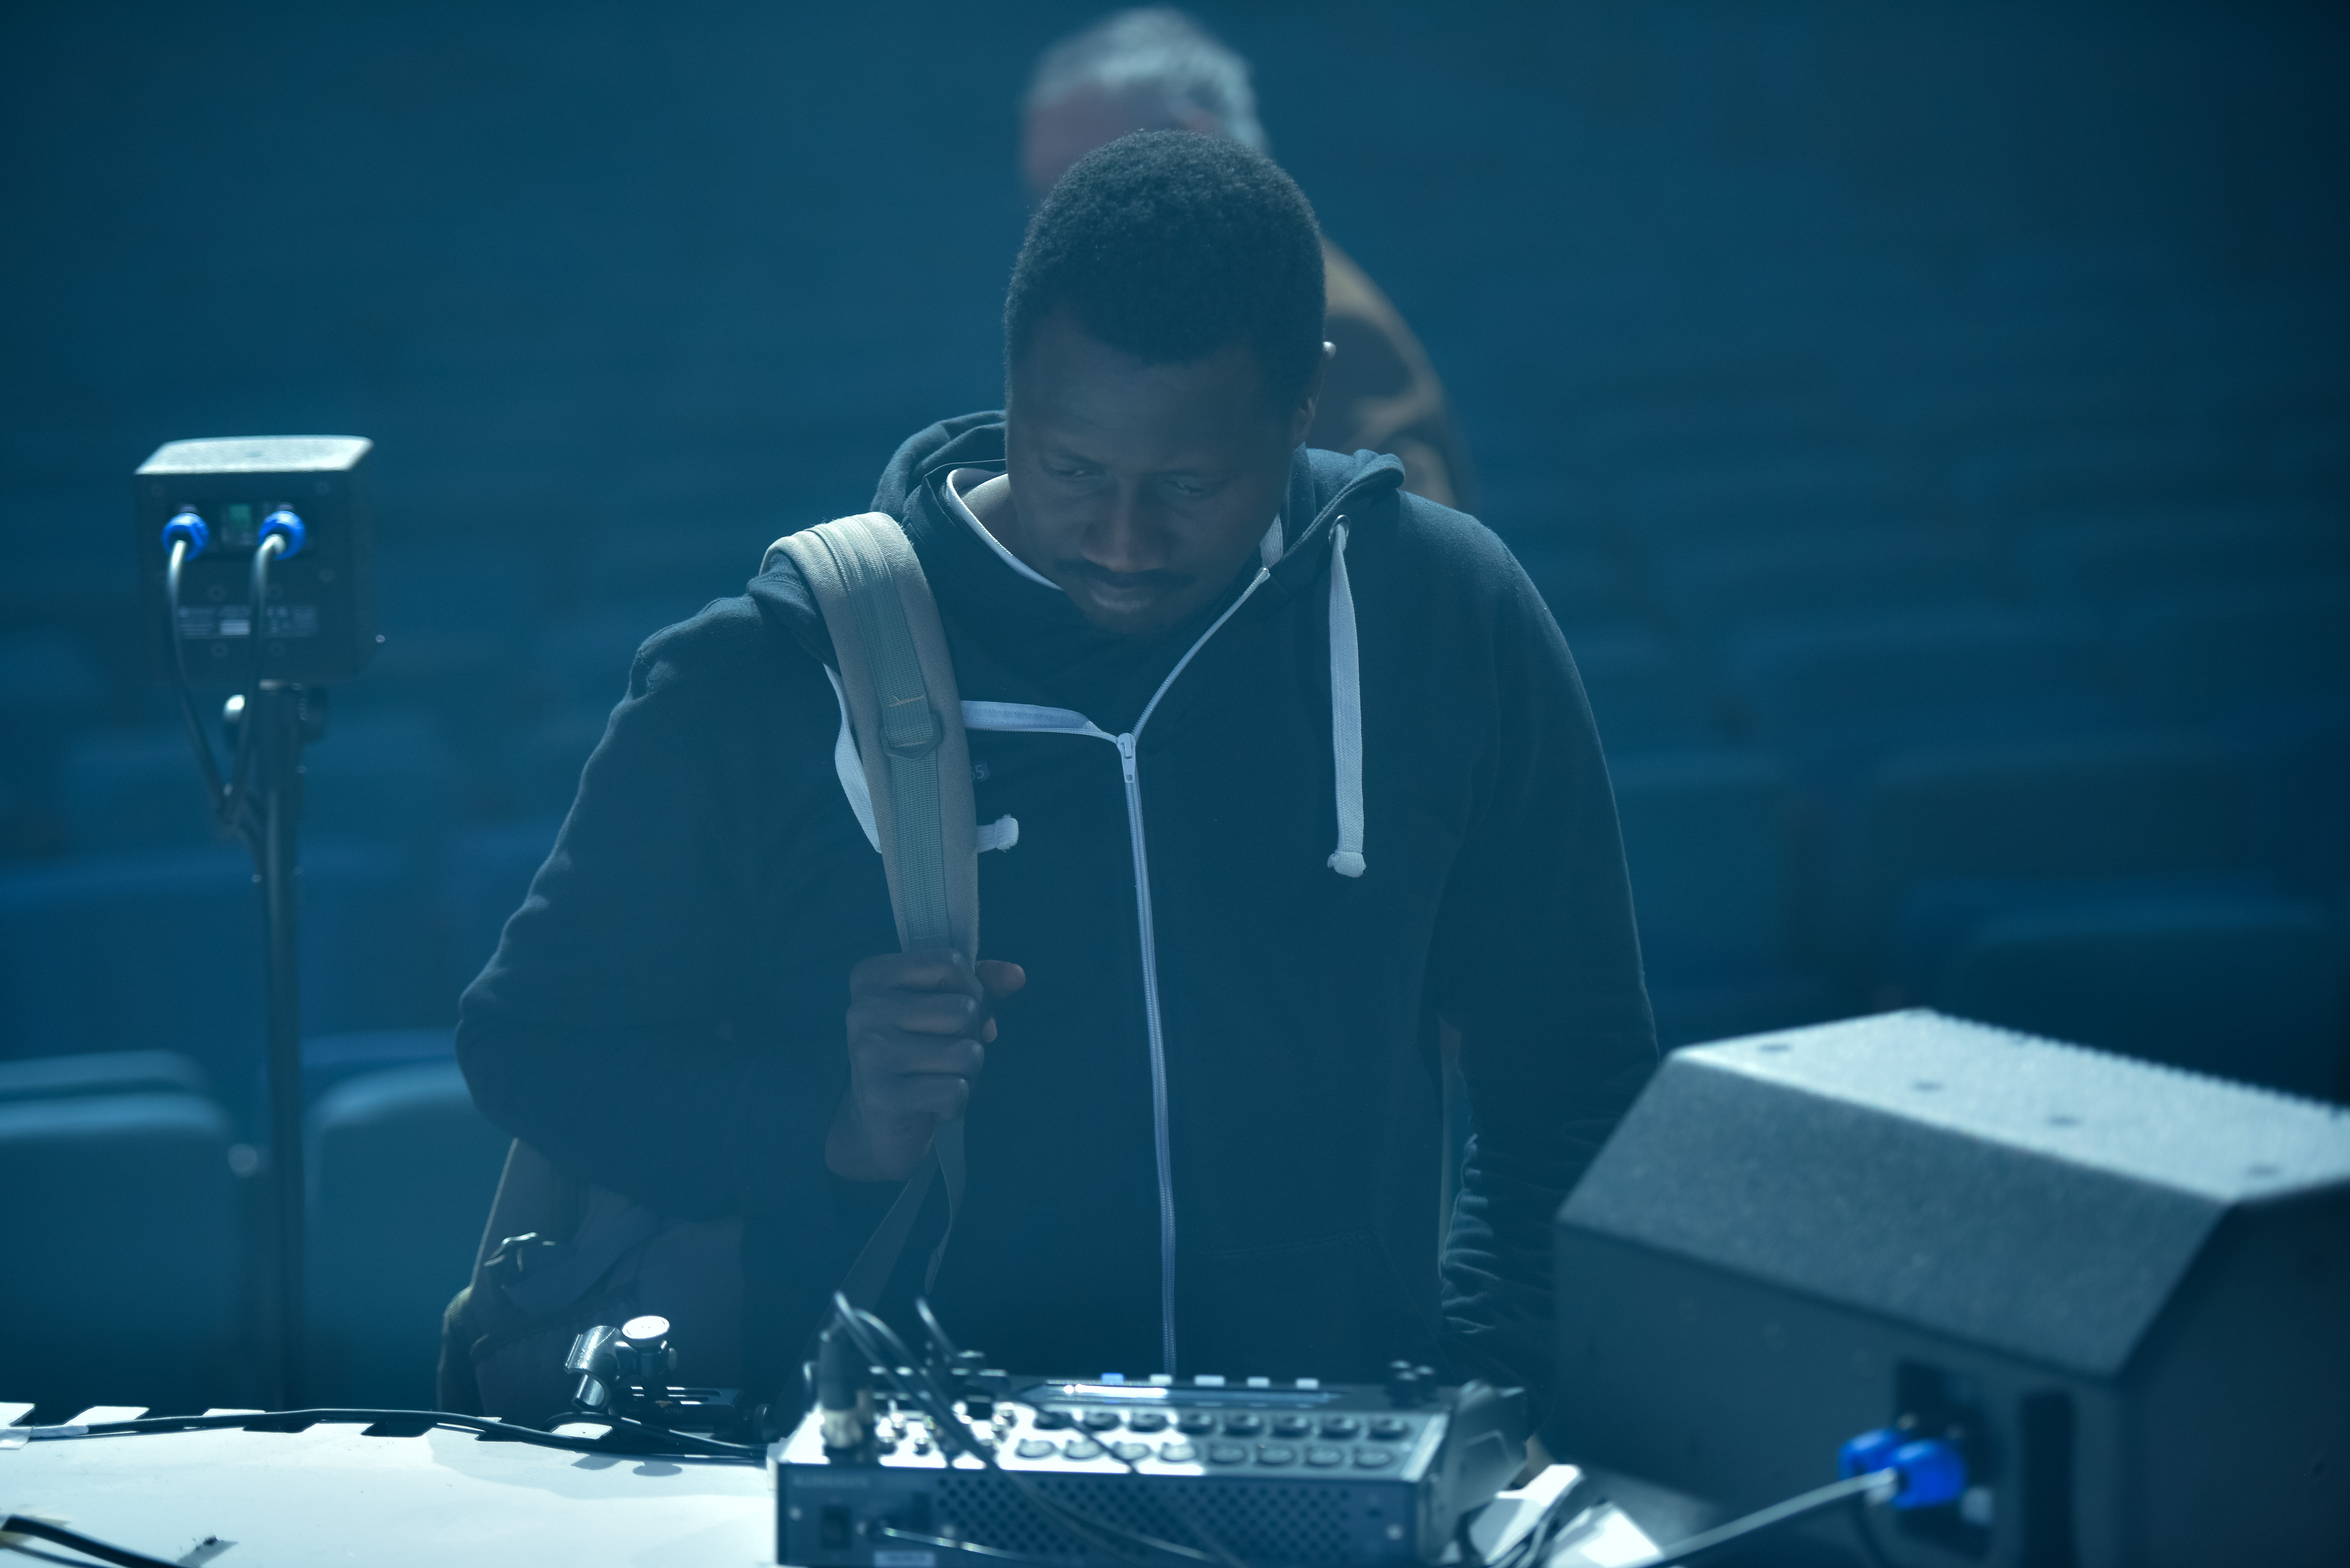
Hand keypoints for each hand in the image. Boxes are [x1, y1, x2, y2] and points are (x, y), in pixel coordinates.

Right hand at [827, 951, 1025, 1181]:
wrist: (879, 1123)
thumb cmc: (917, 1053)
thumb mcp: (944, 1009)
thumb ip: (981, 985)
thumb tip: (1017, 975)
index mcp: (871, 977)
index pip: (950, 963)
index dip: (971, 991)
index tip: (952, 1014)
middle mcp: (862, 1010)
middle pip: (963, 1010)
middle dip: (971, 1037)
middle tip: (944, 1054)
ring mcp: (870, 1053)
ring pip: (967, 1052)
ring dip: (967, 1072)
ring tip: (938, 1078)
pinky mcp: (883, 1097)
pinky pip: (957, 1090)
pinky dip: (956, 1102)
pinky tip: (931, 1104)